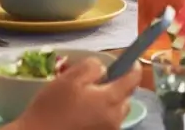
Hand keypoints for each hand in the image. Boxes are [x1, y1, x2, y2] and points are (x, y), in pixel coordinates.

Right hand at [16, 56, 141, 129]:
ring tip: (87, 101)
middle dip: (119, 88)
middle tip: (100, 83)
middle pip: (126, 98)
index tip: (130, 61)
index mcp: (110, 99)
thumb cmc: (52, 107)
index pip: (133, 79)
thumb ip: (92, 67)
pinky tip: (82, 115)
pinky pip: (106, 124)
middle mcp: (114, 118)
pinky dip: (100, 117)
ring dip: (109, 104)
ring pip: (117, 112)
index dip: (132, 67)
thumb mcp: (70, 78)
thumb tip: (104, 69)